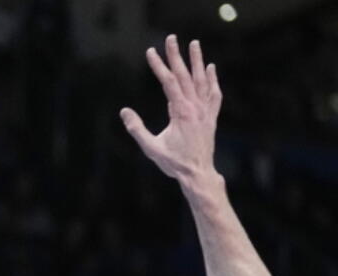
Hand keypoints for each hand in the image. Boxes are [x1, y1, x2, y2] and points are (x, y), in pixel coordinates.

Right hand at [120, 35, 221, 182]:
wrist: (199, 174)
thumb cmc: (174, 163)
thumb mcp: (151, 148)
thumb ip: (137, 129)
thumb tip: (124, 112)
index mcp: (181, 112)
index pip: (168, 82)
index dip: (159, 66)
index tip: (150, 52)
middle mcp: (195, 107)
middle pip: (185, 75)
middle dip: (176, 56)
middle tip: (171, 38)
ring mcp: (205, 111)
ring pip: (202, 80)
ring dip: (197, 61)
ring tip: (194, 44)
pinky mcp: (210, 118)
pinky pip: (213, 95)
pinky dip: (212, 80)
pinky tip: (211, 69)